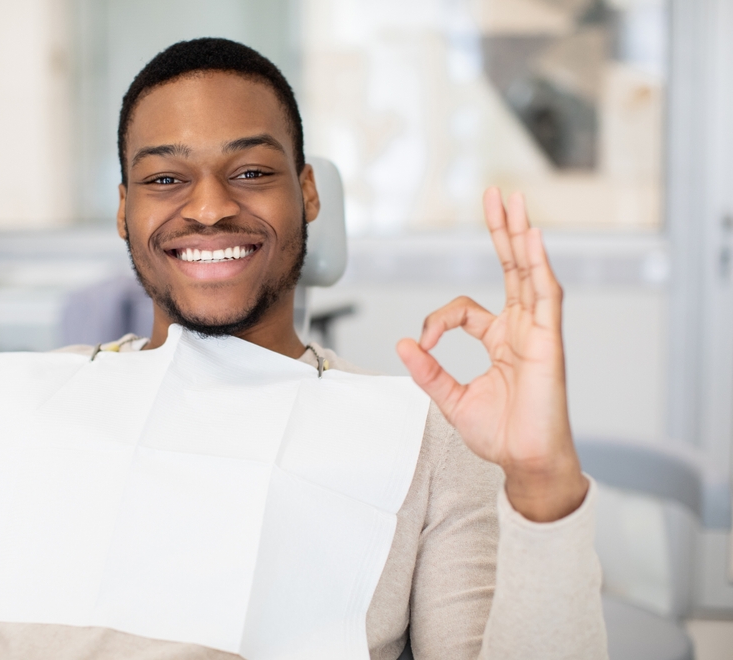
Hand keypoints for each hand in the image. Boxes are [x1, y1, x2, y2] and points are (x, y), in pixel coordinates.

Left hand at [396, 188, 587, 521]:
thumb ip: (428, 370)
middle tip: (495, 195)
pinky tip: (531, 238)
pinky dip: (538, 266)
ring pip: (530, 272)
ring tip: (513, 202)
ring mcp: (537, 333)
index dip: (439, 317)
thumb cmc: (501, 434)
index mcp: (500, 340)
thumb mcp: (451, 399)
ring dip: (521, 236)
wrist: (526, 462)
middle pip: (511, 268)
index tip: (425, 341)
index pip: (466, 308)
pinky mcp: (549, 342)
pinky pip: (547, 296)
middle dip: (501, 231)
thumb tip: (403, 343)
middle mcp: (521, 329)